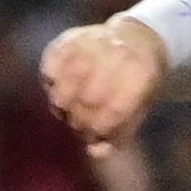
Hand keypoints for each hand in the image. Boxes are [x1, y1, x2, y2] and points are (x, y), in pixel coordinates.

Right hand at [40, 19, 167, 158]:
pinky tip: (59, 87)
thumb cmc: (134, 87)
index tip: (96, 133)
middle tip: (79, 122)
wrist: (134, 42)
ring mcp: (92, 43)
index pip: (115, 110)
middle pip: (88, 100)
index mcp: (141, 73)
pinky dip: (50, 83)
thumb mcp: (137, 110)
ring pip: (65, 87)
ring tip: (68, 108)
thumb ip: (118, 135)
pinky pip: (49, 69)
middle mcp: (117, 54)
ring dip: (62, 105)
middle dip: (80, 120)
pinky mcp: (68, 39)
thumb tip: (95, 152)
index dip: (101, 129)